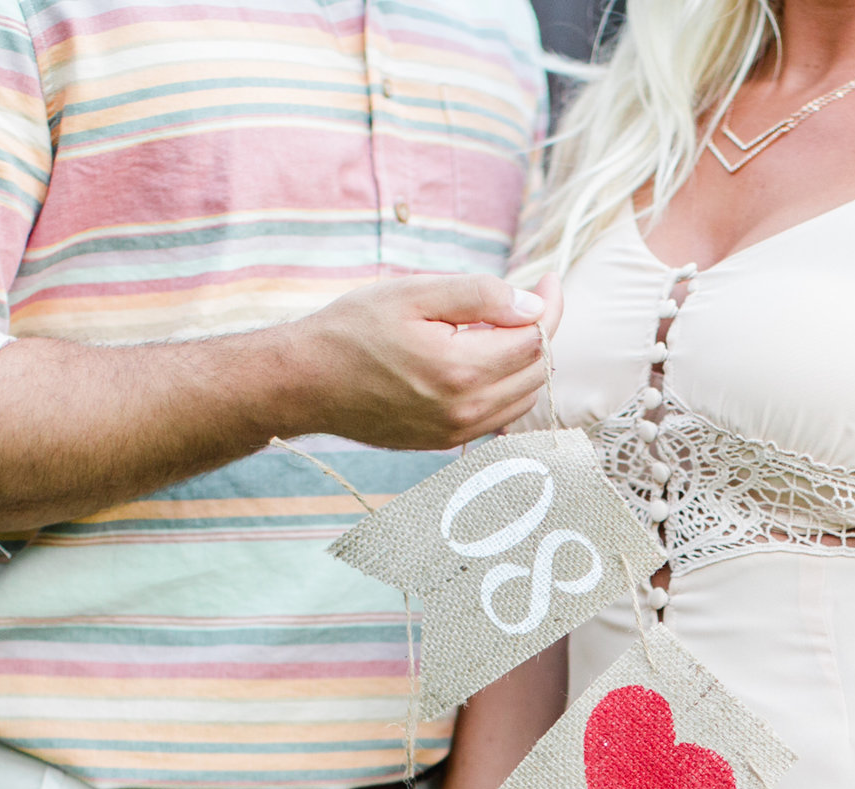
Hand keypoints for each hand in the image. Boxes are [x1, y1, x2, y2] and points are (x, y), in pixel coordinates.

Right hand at [283, 273, 564, 450]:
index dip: (548, 305)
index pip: (535, 338)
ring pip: (523, 397)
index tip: (547, 279)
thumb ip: (479, 296)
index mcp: (461, 369)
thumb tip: (532, 305)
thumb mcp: (414, 294)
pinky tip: (486, 361)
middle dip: (540, 331)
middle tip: (523, 299)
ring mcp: (457, 432)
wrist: (306, 382)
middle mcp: (466, 409)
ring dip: (525, 362)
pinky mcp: (446, 443)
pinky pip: (499, 417)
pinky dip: (507, 388)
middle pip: (536, 370)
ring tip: (499, 328)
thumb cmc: (352, 330)